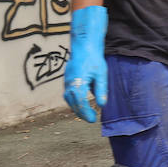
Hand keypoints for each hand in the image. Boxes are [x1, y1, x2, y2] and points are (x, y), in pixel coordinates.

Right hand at [63, 6, 107, 121]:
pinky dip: (73, 101)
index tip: (93, 119)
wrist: (83, 47)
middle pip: (73, 103)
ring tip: (86, 114)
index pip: (81, 102)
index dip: (86, 112)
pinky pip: (68, 94)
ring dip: (76, 108)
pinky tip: (80, 104)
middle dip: (81, 113)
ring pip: (69, 99)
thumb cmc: (94, 59)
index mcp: (78, 82)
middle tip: (91, 119)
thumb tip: (101, 105)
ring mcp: (66, 81)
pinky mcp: (66, 80)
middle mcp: (70, 83)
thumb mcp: (101, 75)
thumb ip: (101, 90)